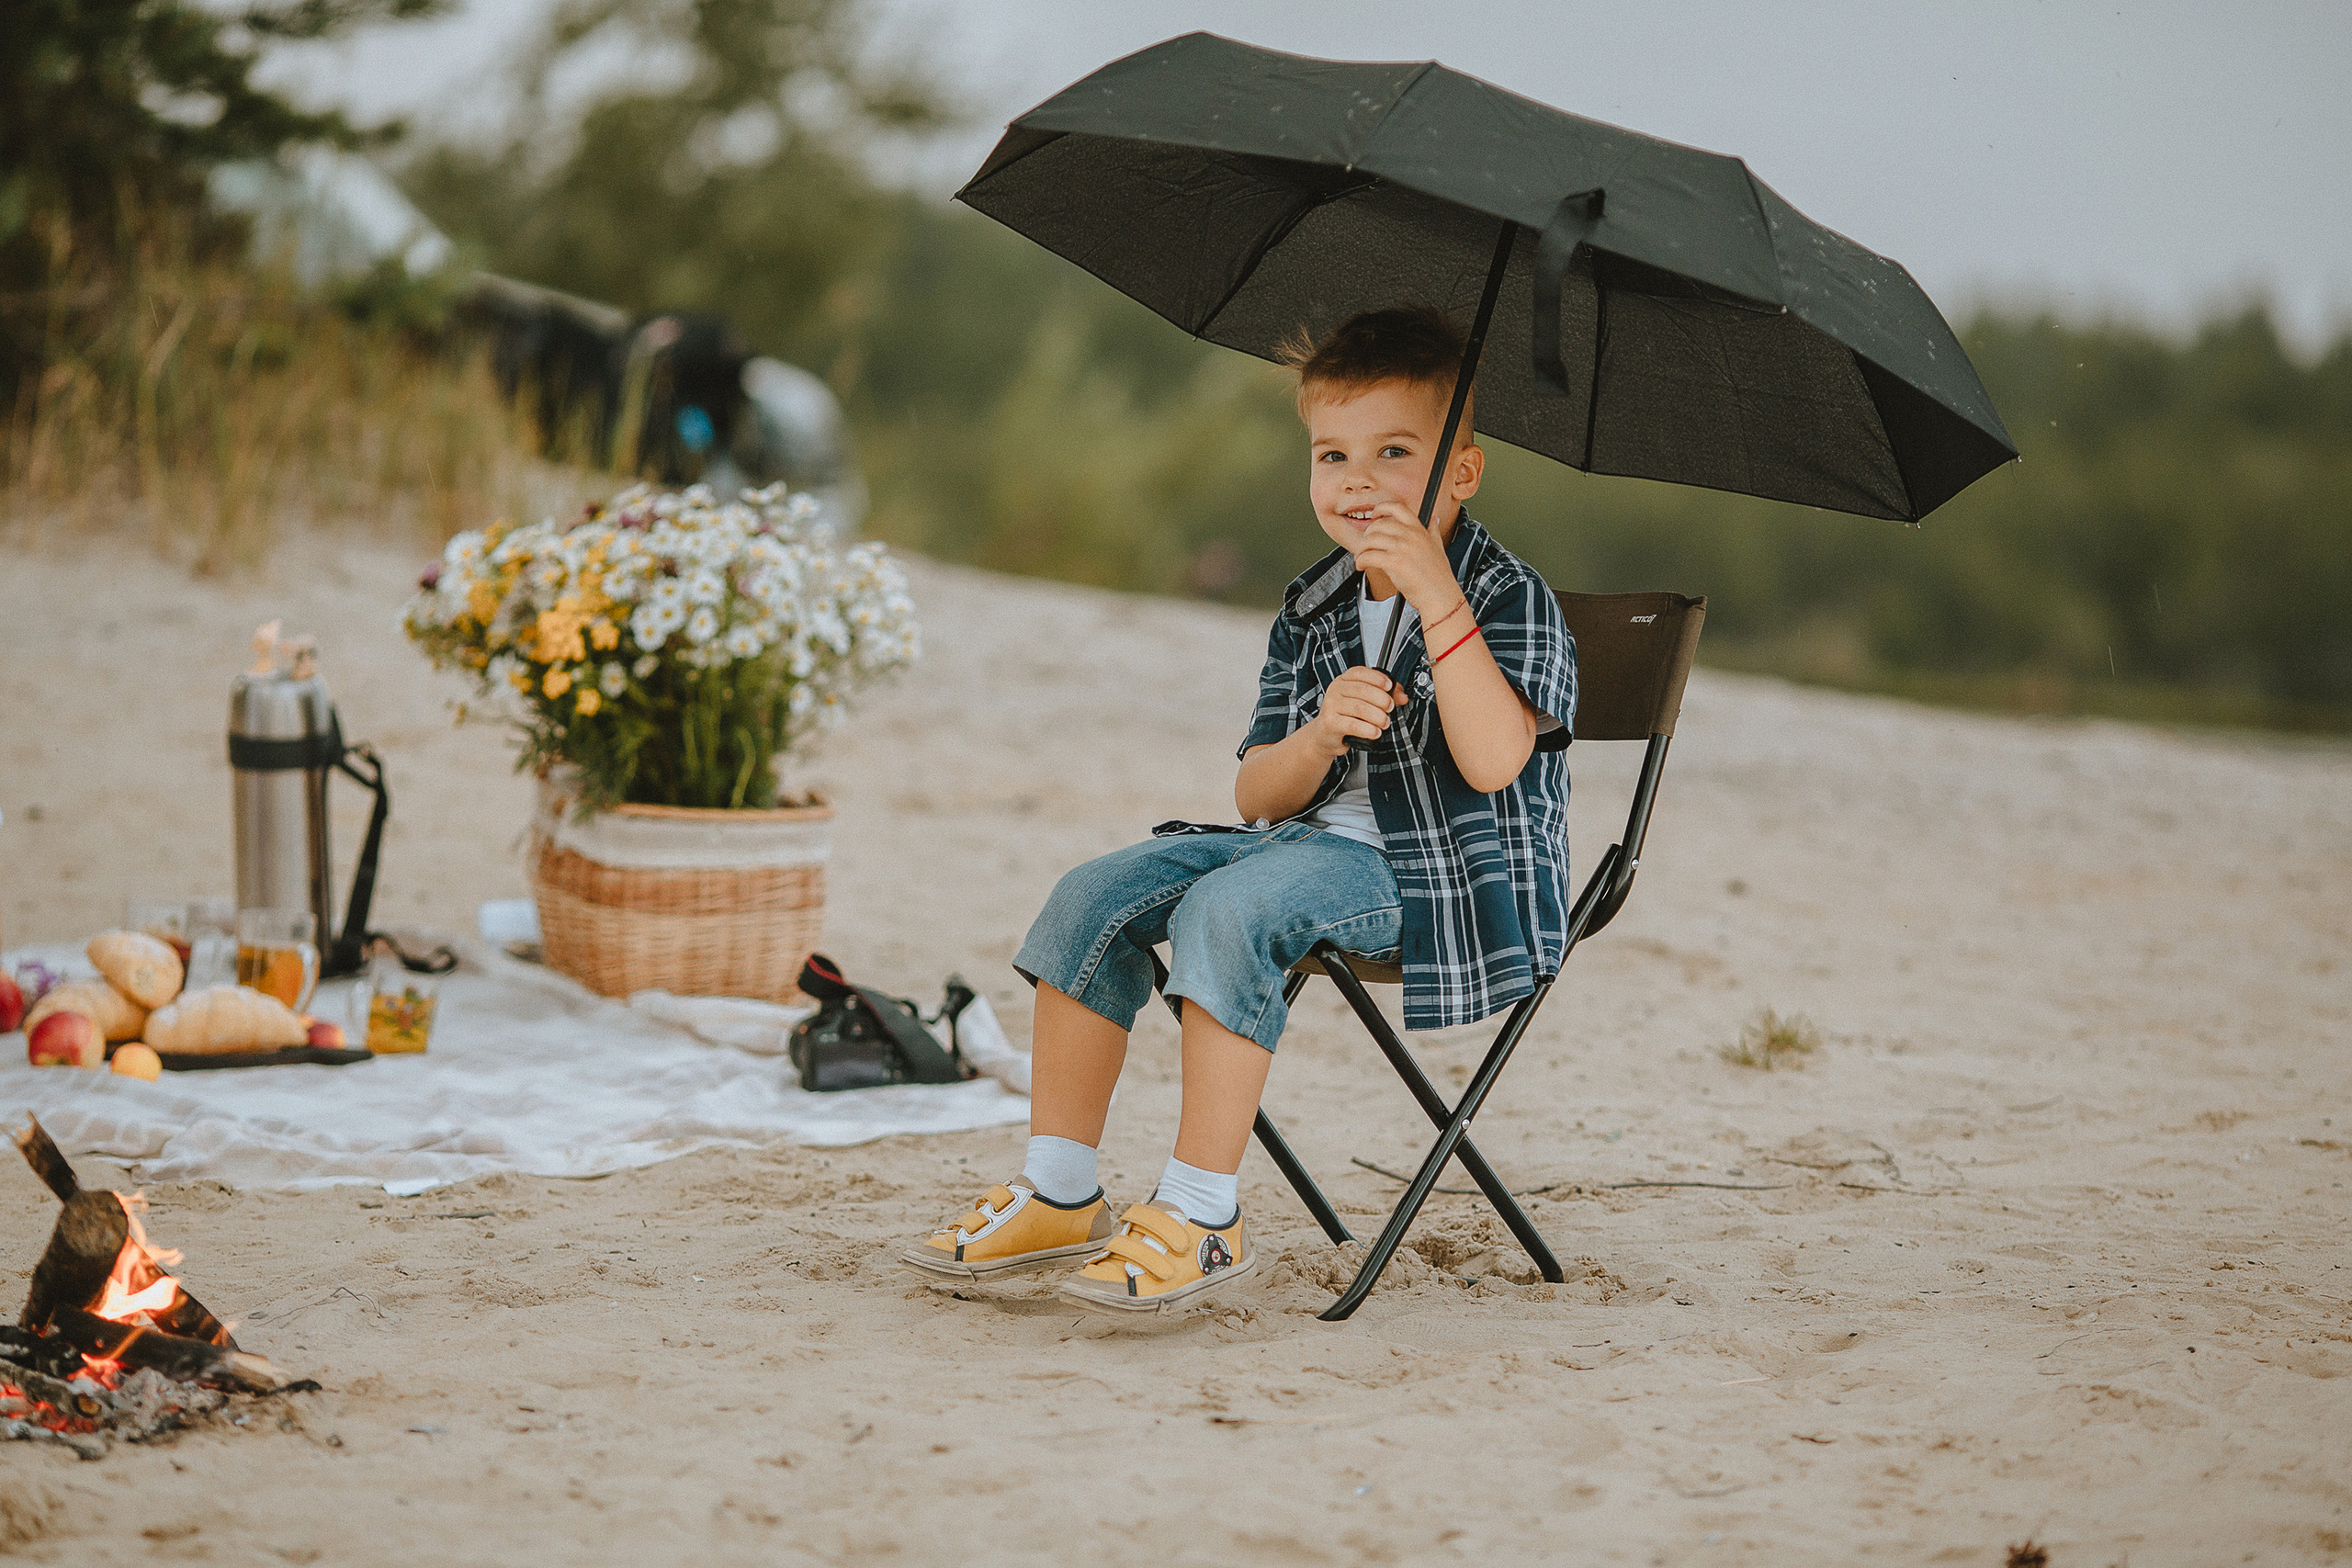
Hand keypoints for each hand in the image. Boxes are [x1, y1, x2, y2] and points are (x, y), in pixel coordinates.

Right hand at [1310, 665, 1406, 754]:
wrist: (1324, 735)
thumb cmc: (1345, 716)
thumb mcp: (1364, 702)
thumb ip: (1385, 695)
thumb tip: (1402, 696)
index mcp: (1343, 680)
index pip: (1360, 672)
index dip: (1377, 678)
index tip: (1389, 687)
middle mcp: (1335, 690)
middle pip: (1363, 690)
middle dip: (1382, 700)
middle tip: (1390, 709)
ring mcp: (1331, 706)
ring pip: (1360, 708)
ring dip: (1378, 717)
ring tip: (1384, 723)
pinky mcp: (1330, 722)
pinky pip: (1353, 725)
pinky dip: (1368, 730)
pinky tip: (1375, 733)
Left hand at [1344, 499, 1460, 615]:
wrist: (1439, 594)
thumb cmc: (1438, 576)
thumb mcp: (1438, 547)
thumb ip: (1433, 531)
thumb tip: (1434, 520)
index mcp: (1419, 529)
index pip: (1397, 508)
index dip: (1381, 508)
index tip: (1374, 515)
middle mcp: (1410, 535)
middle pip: (1378, 525)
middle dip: (1367, 535)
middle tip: (1365, 545)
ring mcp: (1401, 548)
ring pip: (1370, 540)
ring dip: (1361, 549)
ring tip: (1361, 558)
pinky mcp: (1394, 562)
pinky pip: (1368, 556)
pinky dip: (1361, 561)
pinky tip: (1362, 566)